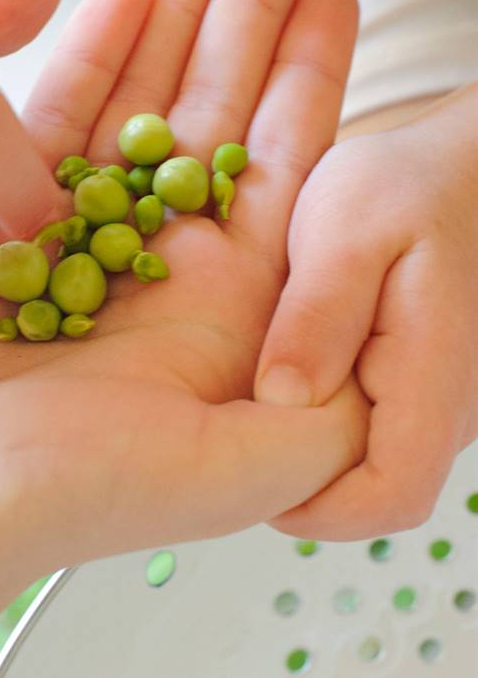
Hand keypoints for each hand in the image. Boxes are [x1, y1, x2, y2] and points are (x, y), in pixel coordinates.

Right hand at [0, 0, 365, 676]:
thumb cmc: (31, 502)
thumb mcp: (205, 473)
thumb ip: (312, 426)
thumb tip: (384, 371)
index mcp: (208, 321)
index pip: (278, 177)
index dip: (309, 81)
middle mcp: (145, 276)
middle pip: (210, 123)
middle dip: (244, 22)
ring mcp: (67, 245)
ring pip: (132, 109)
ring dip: (169, 21)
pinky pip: (45, 127)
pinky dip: (81, 61)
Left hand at [254, 81, 477, 538]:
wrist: (451, 167)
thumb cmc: (402, 187)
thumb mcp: (345, 235)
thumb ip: (318, 316)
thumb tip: (283, 401)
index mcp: (433, 378)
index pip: (390, 497)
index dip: (317, 510)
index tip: (246, 483)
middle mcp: (446, 405)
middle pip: (376, 491)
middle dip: (301, 483)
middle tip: (227, 442)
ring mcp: (436, 396)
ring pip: (370, 463)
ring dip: (308, 455)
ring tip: (241, 414)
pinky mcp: (419, 379)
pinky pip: (370, 427)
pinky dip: (321, 423)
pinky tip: (280, 383)